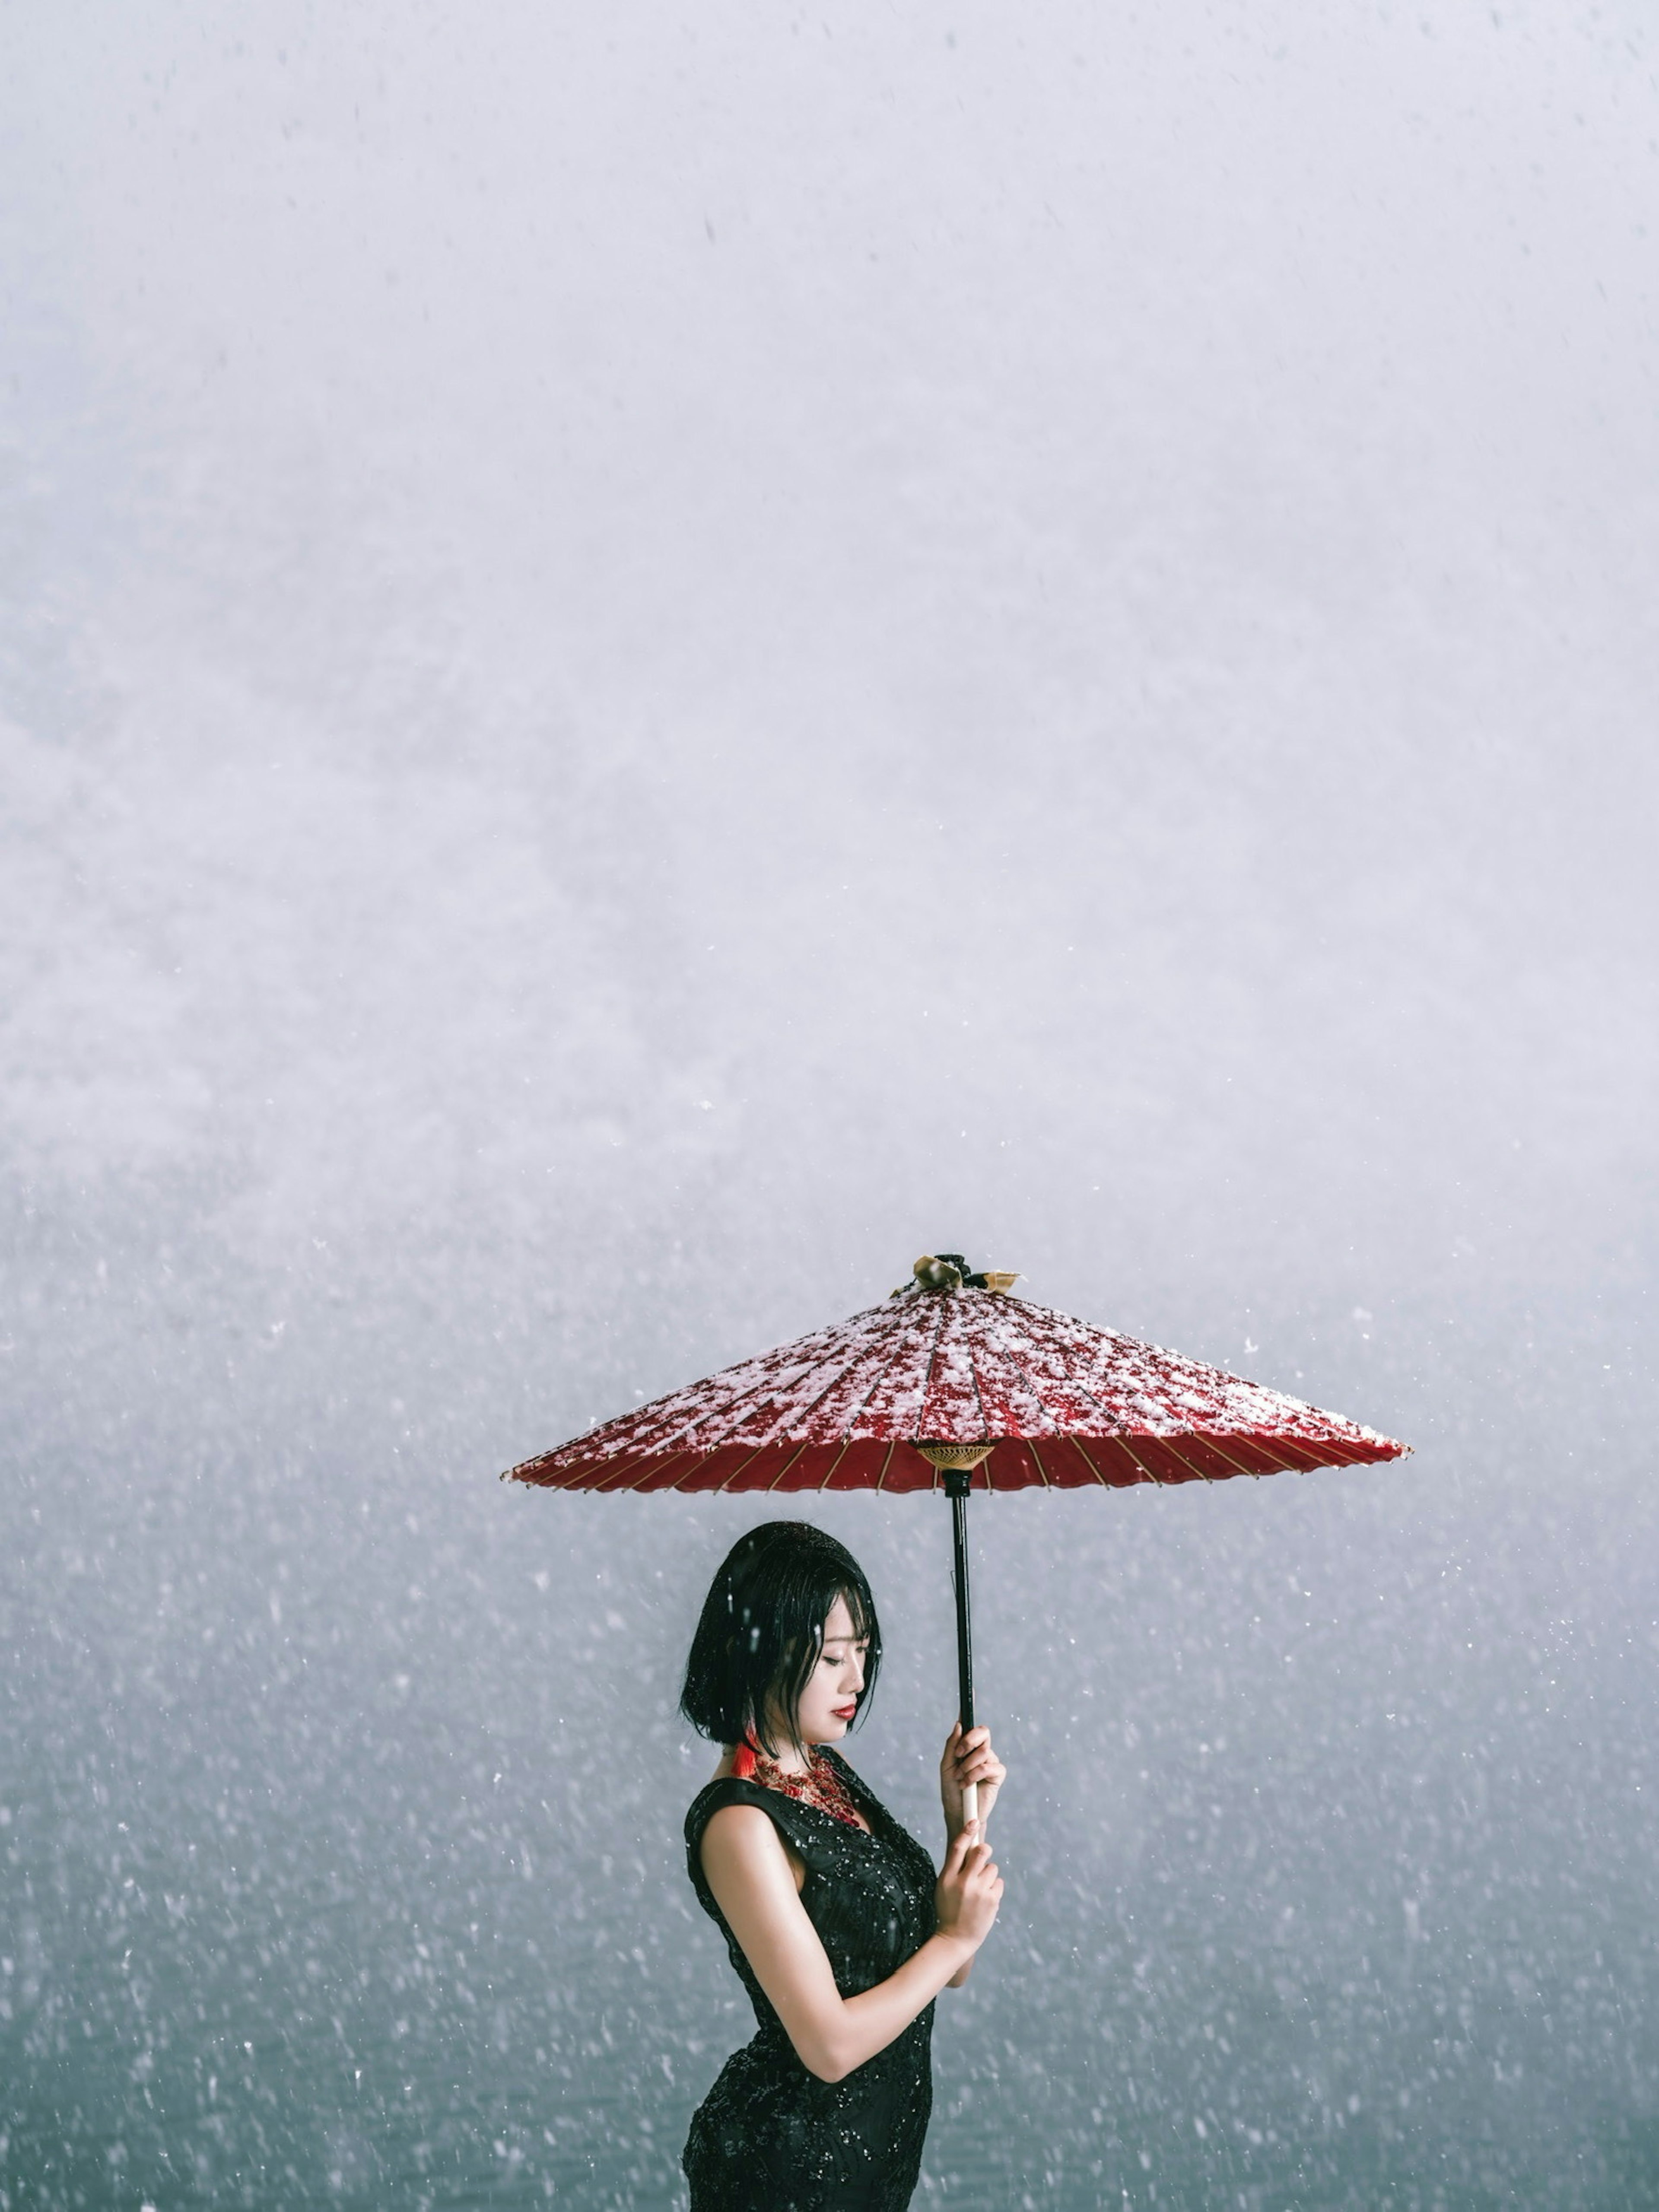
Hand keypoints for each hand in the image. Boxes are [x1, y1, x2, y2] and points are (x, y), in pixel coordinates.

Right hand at [934, 1820, 1003, 1956]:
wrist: (955, 1939)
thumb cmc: (948, 1909)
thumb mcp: (943, 1887)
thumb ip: (954, 1869)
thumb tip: (970, 1848)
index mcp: (947, 1878)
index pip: (958, 1848)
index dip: (967, 1832)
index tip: (974, 1820)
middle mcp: (963, 1883)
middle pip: (981, 1852)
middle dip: (985, 1849)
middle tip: (983, 1853)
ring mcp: (979, 1892)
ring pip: (992, 1868)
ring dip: (988, 1875)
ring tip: (979, 1890)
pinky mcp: (992, 1901)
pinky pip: (999, 1882)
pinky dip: (994, 1888)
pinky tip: (985, 1899)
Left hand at [940, 1722, 1005, 1837]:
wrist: (957, 1811)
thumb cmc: (951, 1789)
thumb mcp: (946, 1766)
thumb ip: (952, 1745)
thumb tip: (959, 1724)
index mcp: (968, 1746)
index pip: (971, 1726)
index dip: (970, 1711)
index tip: (970, 1695)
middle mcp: (981, 1751)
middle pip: (983, 1731)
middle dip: (969, 1741)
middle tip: (958, 1754)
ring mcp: (990, 1762)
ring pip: (983, 1751)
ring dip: (967, 1766)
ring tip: (960, 1779)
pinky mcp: (997, 1774)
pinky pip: (988, 1766)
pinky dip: (974, 1775)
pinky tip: (967, 1784)